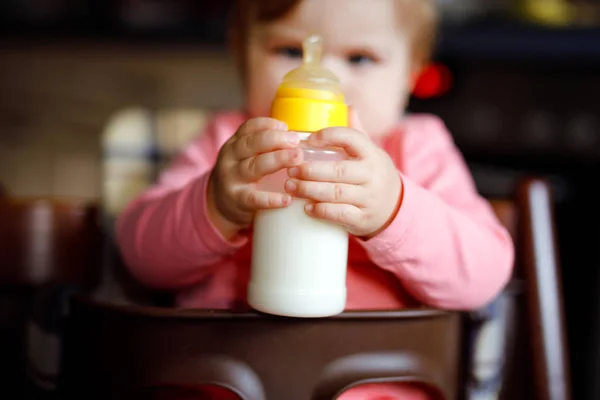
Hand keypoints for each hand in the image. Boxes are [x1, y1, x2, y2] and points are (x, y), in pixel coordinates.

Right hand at [208, 117, 302, 234]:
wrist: (221, 204)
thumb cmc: (244, 176)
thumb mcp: (247, 156)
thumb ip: (267, 146)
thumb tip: (302, 137)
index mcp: (236, 143)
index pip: (249, 127)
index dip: (268, 124)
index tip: (286, 127)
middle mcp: (231, 158)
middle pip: (252, 143)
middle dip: (276, 139)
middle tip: (296, 141)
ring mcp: (232, 179)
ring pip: (254, 166)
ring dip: (277, 160)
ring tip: (297, 158)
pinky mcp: (237, 200)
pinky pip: (254, 198)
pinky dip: (271, 199)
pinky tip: (287, 199)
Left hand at [283, 113, 401, 237]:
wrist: (395, 207)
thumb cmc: (373, 174)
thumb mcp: (370, 152)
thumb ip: (357, 132)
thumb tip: (347, 106)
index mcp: (371, 153)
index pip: (352, 138)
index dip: (329, 136)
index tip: (308, 140)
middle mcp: (372, 175)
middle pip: (338, 170)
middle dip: (310, 170)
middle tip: (290, 169)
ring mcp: (368, 198)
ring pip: (336, 193)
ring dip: (309, 190)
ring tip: (290, 186)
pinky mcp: (363, 218)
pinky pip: (340, 214)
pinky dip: (321, 211)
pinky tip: (306, 207)